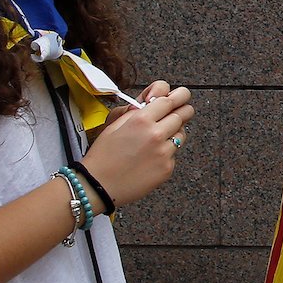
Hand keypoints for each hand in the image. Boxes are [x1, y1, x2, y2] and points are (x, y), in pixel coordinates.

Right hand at [80, 81, 193, 206]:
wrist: (98, 185)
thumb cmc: (102, 156)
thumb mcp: (114, 125)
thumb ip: (136, 112)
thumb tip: (153, 102)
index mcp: (141, 120)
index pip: (170, 100)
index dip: (176, 97)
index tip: (177, 98)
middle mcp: (156, 134)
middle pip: (184, 113)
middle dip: (182, 111)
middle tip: (176, 114)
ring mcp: (164, 152)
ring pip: (182, 134)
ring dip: (174, 132)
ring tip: (156, 140)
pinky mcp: (167, 168)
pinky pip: (174, 154)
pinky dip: (166, 153)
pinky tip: (150, 158)